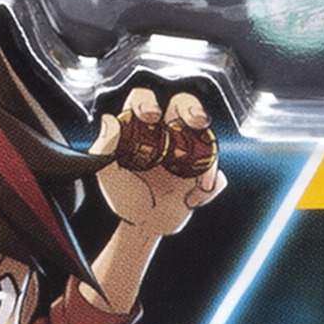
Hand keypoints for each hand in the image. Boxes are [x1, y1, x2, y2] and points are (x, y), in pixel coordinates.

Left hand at [91, 87, 222, 236]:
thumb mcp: (107, 174)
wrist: (145, 224)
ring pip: (207, 137)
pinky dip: (210, 186)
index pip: (145, 99)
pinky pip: (217, 174)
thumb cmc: (125, 195)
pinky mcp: (205, 172)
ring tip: (199, 183)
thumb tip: (109, 120)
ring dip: (208, 157)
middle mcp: (168, 132)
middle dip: (192, 108)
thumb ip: (105, 147)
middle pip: (184, 103)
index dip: (148, 102)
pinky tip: (191, 200)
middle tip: (195, 121)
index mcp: (142, 127)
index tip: (151, 116)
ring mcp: (190, 150)